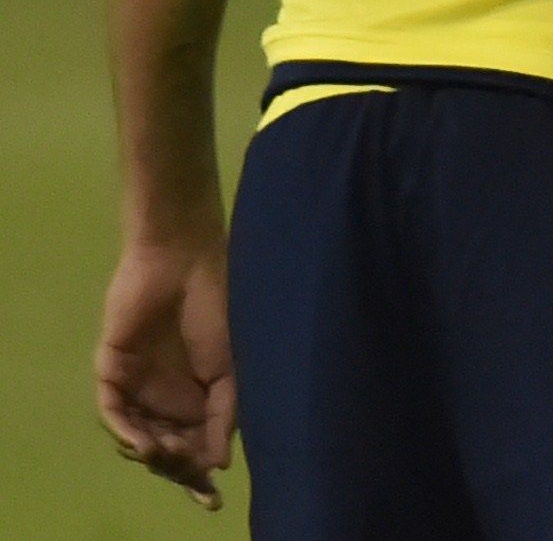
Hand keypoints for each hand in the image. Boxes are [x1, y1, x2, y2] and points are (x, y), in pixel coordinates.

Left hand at [96, 234, 234, 510]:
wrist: (187, 260)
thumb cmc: (220, 306)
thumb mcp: (233, 368)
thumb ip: (224, 415)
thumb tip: (217, 464)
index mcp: (199, 396)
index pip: (195, 445)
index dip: (200, 473)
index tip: (212, 499)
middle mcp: (165, 397)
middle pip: (165, 447)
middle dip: (176, 466)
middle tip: (189, 472)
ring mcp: (137, 385)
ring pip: (137, 435)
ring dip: (151, 453)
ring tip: (168, 453)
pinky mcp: (111, 370)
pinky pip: (112, 412)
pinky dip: (125, 431)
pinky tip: (143, 442)